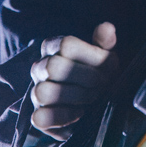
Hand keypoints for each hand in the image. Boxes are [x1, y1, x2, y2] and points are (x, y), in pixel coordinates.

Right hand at [30, 22, 117, 140]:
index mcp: (54, 47)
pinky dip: (64, 116)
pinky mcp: (38, 117)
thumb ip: (105, 41)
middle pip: (53, 66)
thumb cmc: (98, 72)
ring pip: (43, 92)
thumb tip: (107, 28)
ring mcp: (35, 92)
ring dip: (75, 96)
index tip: (109, 66)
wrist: (95, 102)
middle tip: (102, 84)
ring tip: (92, 98)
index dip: (91, 56)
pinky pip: (40, 118)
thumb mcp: (105, 54)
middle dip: (85, 77)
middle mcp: (40, 67)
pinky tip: (80, 112)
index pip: (66, 44)